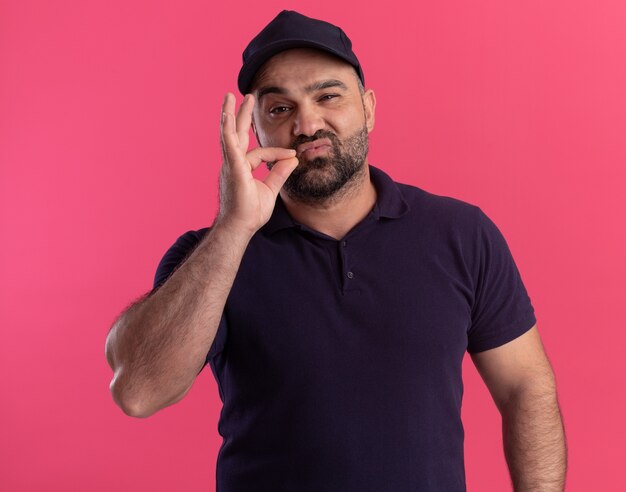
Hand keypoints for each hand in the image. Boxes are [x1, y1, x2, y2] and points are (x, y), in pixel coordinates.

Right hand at [216, 92, 297, 235]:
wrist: (240, 227)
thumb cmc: (250, 213)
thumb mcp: (270, 190)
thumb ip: (280, 173)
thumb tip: (293, 159)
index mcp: (241, 168)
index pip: (260, 153)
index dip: (278, 154)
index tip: (292, 157)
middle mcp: (233, 163)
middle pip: (237, 134)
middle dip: (241, 115)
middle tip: (244, 97)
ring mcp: (230, 164)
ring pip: (230, 134)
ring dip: (231, 114)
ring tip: (231, 97)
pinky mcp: (231, 167)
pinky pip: (229, 145)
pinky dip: (228, 130)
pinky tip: (228, 116)